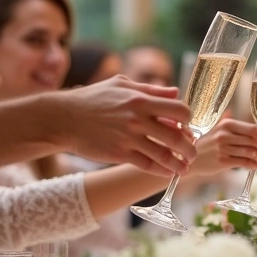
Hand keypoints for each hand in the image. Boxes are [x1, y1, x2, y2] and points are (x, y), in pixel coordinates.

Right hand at [64, 76, 196, 175]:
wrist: (64, 118)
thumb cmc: (92, 98)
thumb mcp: (121, 85)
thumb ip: (150, 90)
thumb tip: (175, 91)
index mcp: (140, 99)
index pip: (179, 110)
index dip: (188, 120)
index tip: (187, 126)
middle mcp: (137, 119)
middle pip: (177, 136)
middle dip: (190, 146)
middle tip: (193, 151)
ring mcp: (129, 138)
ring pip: (165, 154)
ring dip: (180, 163)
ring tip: (185, 168)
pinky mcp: (119, 154)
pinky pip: (148, 165)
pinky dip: (162, 170)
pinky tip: (168, 172)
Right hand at [194, 119, 256, 174]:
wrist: (191, 159)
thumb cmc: (209, 145)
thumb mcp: (222, 132)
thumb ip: (242, 133)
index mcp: (227, 124)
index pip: (252, 128)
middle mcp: (225, 135)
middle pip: (253, 140)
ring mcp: (223, 148)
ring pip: (249, 152)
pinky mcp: (222, 161)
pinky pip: (243, 162)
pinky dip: (252, 165)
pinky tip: (255, 166)